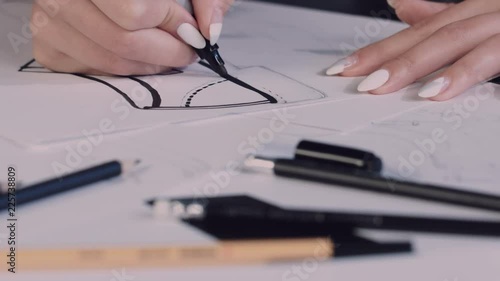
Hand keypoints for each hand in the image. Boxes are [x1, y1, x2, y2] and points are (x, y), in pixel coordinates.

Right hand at [31, 0, 233, 75]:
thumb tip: (209, 30)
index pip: (136, 12)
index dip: (172, 27)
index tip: (192, 34)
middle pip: (122, 42)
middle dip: (165, 54)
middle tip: (184, 52)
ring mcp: (48, 18)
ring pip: (107, 60)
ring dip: (146, 66)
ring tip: (163, 56)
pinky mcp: (46, 42)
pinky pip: (88, 71)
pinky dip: (119, 71)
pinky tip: (134, 58)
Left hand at [326, 0, 499, 100]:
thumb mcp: (488, 16)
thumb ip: (446, 15)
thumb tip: (402, 8)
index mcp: (476, 6)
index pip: (417, 30)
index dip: (379, 49)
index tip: (345, 68)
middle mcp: (489, 8)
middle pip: (428, 33)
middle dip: (388, 57)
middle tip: (354, 79)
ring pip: (455, 40)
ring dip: (416, 65)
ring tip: (383, 86)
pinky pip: (494, 53)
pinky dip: (465, 72)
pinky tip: (438, 90)